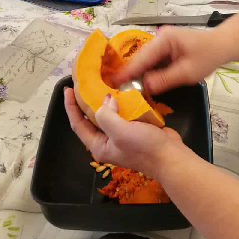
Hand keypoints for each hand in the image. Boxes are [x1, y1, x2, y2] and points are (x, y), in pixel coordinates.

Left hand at [64, 88, 182, 176]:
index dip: (71, 107)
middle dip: (86, 101)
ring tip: (101, 81)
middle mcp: (107, 140)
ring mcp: (121, 134)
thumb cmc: (143, 147)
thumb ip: (106, 116)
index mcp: (99, 145)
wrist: (171, 157)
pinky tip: (121, 89)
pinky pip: (122, 112)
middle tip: (84, 81)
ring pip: (108, 113)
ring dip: (104, 99)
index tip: (67, 89)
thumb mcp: (120, 132)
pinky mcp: (134, 128)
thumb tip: (106, 99)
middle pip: (91, 118)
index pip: (78, 124)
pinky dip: (120, 101)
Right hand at [111, 26, 225, 96]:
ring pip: (145, 61)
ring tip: (123, 88)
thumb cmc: (208, 57)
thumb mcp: (187, 73)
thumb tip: (145, 87)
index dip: (126, 72)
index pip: (141, 58)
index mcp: (163, 40)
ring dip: (138, 74)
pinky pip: (153, 62)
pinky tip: (140, 83)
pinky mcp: (166, 49)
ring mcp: (162, 43)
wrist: (223, 45)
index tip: (112, 82)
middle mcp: (159, 38)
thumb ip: (164, 80)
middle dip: (129, 74)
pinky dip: (147, 72)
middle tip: (113, 88)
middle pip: (140, 58)